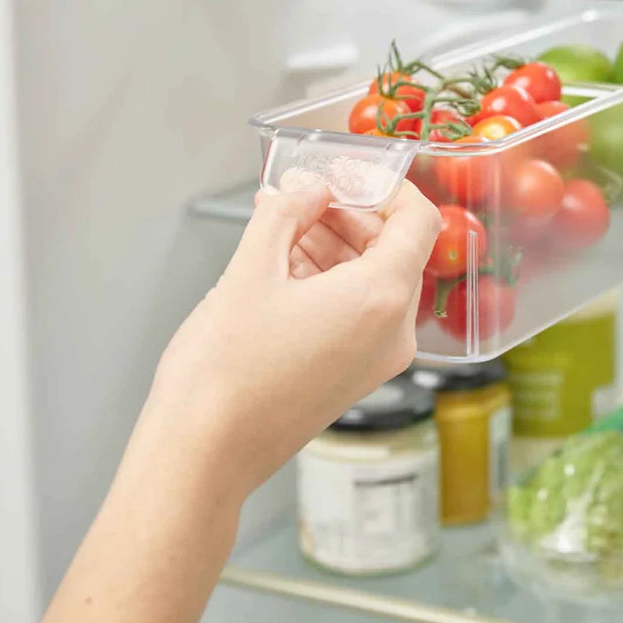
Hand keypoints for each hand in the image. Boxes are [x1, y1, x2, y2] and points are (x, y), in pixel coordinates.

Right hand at [140, 181, 441, 497]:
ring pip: (373, 280)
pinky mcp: (354, 376)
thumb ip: (287, 212)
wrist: (205, 452)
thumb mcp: (250, 269)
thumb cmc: (224, 373)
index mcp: (381, 299)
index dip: (384, 185)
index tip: (346, 171)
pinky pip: (358, 312)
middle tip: (302, 190)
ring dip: (334, 244)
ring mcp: (376, 360)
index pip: (418, 220)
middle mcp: (393, 333)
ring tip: (281, 222)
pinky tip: (282, 262)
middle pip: (394, 249)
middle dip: (349, 213)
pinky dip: (329, 280)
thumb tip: (308, 189)